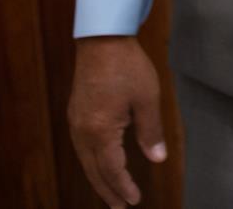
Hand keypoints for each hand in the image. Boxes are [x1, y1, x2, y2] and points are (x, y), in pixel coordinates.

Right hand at [68, 36, 166, 207]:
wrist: (102, 39)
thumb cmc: (127, 67)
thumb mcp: (147, 99)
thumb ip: (151, 132)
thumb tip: (157, 159)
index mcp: (100, 131)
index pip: (112, 169)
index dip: (123, 186)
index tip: (134, 201)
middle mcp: (82, 131)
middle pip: (94, 170)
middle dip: (108, 190)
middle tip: (119, 208)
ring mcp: (76, 122)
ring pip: (85, 160)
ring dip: (98, 178)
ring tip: (110, 192)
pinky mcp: (76, 113)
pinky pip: (82, 147)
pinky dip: (92, 161)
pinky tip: (100, 163)